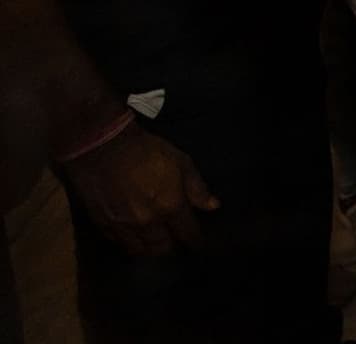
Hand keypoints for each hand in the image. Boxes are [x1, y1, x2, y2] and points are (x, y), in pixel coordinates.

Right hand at [57, 121, 217, 256]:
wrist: (103, 146)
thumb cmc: (147, 150)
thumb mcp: (181, 161)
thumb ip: (197, 187)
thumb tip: (213, 206)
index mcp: (170, 206)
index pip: (187, 233)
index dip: (195, 240)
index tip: (199, 243)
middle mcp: (147, 222)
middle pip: (163, 248)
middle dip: (172, 248)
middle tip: (176, 244)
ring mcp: (123, 226)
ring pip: (140, 250)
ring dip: (150, 250)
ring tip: (155, 245)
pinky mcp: (102, 225)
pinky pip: (119, 243)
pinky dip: (129, 243)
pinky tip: (133, 238)